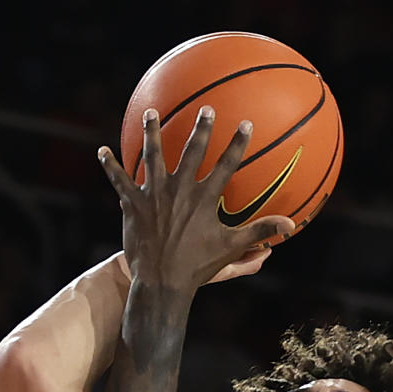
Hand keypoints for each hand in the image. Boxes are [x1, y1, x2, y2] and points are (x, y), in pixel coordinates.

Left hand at [99, 107, 294, 295]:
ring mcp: (154, 194)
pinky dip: (110, 166)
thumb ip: (258, 233)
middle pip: (192, 152)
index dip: (237, 144)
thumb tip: (290, 227)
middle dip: (201, 128)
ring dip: (152, 131)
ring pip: (152, 155)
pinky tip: (102, 151)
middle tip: (207, 109)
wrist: (161, 282)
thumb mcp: (230, 249)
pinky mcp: (133, 204)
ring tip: (152, 112)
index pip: (226, 165)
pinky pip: (119, 180)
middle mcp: (179, 189)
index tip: (246, 124)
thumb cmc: (197, 267)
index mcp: (204, 198)